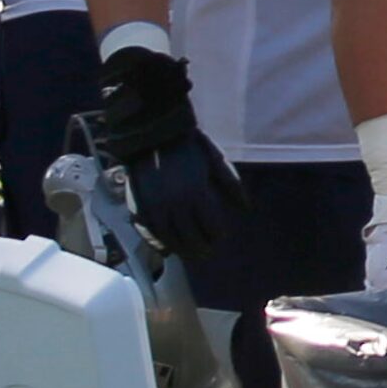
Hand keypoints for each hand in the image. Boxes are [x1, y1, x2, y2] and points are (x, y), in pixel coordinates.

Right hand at [96, 48, 245, 264]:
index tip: (220, 237)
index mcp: (197, 193)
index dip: (218, 236)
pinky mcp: (141, 206)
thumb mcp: (215, 159)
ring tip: (190, 254)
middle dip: (202, 248)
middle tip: (207, 252)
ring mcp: (157, 207)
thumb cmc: (187, 144)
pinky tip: (168, 246)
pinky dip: (161, 242)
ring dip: (183, 250)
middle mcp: (177, 204)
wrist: (152, 133)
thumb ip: (232, 184)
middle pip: (193, 239)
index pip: (212, 227)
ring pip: (172, 240)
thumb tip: (245, 207)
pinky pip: (152, 233)